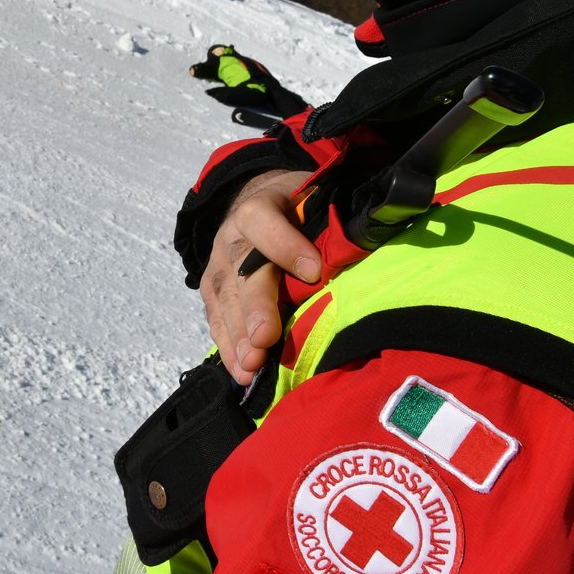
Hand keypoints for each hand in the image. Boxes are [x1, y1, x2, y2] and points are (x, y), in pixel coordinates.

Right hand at [200, 169, 319, 384]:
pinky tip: (242, 372)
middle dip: (255, 307)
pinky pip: (217, 320)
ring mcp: (217, 266)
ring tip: (252, 366)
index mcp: (259, 207)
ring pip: (226, 301)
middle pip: (242, 273)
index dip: (285, 245)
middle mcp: (231, 237)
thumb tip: (361, 252)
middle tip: (265, 338)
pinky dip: (230, 348)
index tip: (314, 273)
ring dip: (239, 337)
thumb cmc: (296, 208)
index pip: (263, 221)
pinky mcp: (212, 291)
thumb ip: (329, 224)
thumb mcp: (312, 201)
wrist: (255, 203)